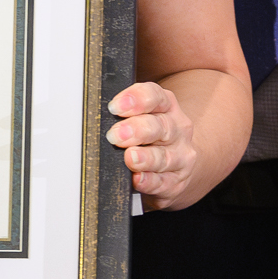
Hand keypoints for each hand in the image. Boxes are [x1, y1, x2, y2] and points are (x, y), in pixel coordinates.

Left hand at [105, 81, 207, 206]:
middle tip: (115, 135)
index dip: (136, 100)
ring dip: (145, 158)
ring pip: (163, 156)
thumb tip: (97, 120)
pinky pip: (163, 182)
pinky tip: (138, 180)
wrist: (177, 165)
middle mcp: (177, 129)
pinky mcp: (177, 180)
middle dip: (136, 130)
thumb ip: (122, 116)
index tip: (115, 107)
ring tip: (130, 158)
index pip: (154, 96)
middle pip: (159, 126)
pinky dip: (150, 181)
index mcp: (166, 106)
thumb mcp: (141, 118)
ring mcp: (180, 156)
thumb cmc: (151, 137)